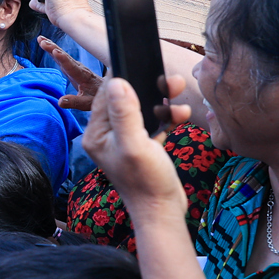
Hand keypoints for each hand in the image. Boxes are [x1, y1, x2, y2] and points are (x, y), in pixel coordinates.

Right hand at [37, 35, 100, 110]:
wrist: (106, 90)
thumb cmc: (96, 96)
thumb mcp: (87, 103)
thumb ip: (74, 102)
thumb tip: (60, 102)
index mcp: (82, 76)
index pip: (71, 66)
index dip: (63, 59)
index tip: (55, 51)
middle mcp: (79, 68)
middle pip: (64, 57)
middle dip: (53, 48)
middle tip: (42, 41)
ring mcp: (76, 66)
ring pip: (63, 55)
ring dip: (52, 46)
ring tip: (41, 40)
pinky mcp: (73, 66)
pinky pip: (63, 57)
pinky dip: (55, 50)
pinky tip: (49, 46)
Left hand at [82, 76, 191, 218]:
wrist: (163, 211)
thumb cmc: (146, 182)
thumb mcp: (135, 144)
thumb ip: (125, 113)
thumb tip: (116, 82)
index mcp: (97, 134)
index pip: (106, 97)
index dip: (124, 80)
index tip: (144, 67)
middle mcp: (107, 136)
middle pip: (126, 100)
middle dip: (147, 88)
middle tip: (170, 81)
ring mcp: (125, 140)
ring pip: (142, 109)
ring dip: (161, 101)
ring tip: (178, 96)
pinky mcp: (142, 145)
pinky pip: (153, 122)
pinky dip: (167, 117)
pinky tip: (181, 114)